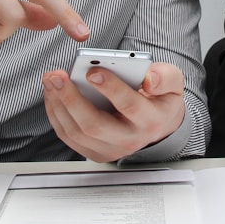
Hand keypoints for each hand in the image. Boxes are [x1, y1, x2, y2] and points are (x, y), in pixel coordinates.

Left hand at [42, 61, 185, 161]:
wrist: (159, 124)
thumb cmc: (160, 99)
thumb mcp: (173, 83)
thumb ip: (165, 77)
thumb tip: (149, 79)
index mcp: (150, 120)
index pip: (128, 105)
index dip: (110, 88)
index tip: (93, 71)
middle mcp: (130, 140)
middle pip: (94, 124)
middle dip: (71, 98)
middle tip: (57, 75)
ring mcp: (111, 149)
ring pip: (77, 132)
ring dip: (58, 105)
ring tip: (51, 80)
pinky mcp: (95, 152)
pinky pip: (69, 136)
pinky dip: (56, 114)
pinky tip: (52, 94)